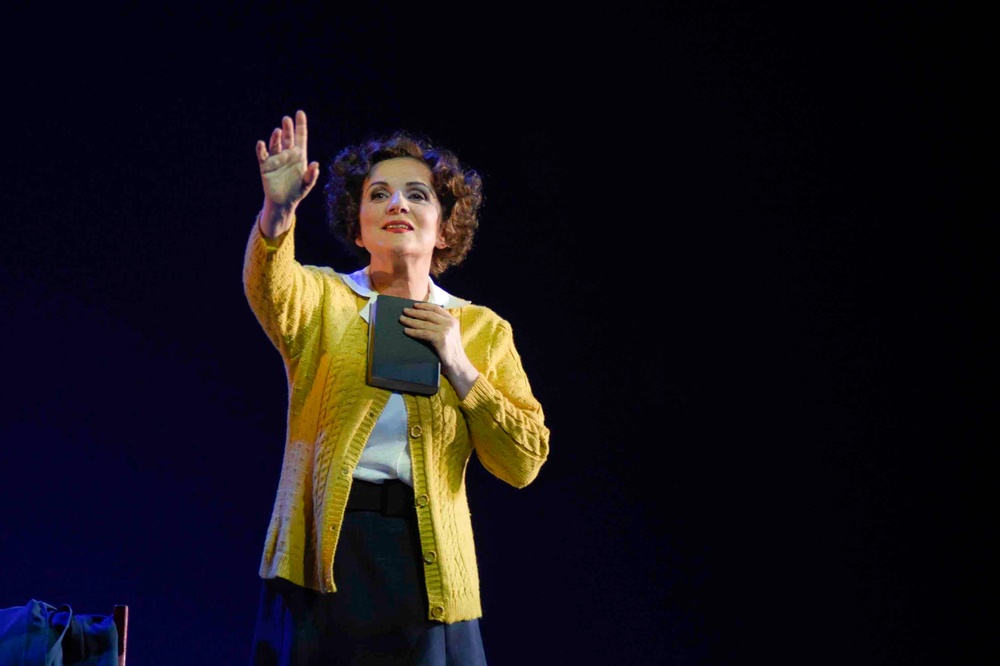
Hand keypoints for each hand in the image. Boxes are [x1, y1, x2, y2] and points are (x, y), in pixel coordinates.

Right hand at [255, 110, 319, 233]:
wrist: (283, 202)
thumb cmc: (296, 192)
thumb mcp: (307, 185)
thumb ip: (312, 175)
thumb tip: (315, 164)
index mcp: (299, 156)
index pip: (300, 137)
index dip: (300, 125)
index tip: (300, 113)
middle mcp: (287, 154)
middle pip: (287, 137)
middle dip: (287, 128)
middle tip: (287, 119)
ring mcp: (276, 158)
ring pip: (275, 144)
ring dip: (276, 137)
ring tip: (278, 131)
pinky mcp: (266, 165)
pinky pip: (263, 155)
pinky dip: (261, 149)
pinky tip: (261, 144)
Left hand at [401, 303, 479, 398]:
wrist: (458, 366)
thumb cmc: (451, 352)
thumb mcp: (449, 335)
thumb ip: (441, 326)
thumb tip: (424, 320)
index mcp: (453, 321)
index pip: (437, 309)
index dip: (425, 306)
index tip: (414, 305)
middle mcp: (450, 324)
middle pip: (429, 314)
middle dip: (415, 312)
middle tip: (404, 311)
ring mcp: (446, 331)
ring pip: (425, 323)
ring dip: (411, 321)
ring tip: (402, 319)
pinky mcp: (441, 339)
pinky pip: (423, 333)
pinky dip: (413, 332)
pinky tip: (406, 331)